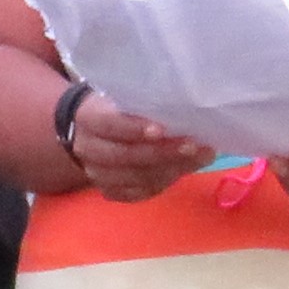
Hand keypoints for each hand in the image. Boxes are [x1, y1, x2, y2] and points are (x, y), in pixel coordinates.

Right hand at [66, 95, 212, 202]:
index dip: (134, 129)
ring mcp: (97, 174)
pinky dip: (164, 182)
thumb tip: (184, 107)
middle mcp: (89, 149)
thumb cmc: (114, 106)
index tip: (162, 130)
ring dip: (171, 169)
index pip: (109, 125)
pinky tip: (184, 170)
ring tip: (201, 157)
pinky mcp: (110, 190)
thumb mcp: (119, 96)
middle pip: (125, 156)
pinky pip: (138, 192)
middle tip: (195, 146)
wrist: (87, 130)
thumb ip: (141, 103)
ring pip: (135, 178)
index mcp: (88, 119)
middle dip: (163, 153)